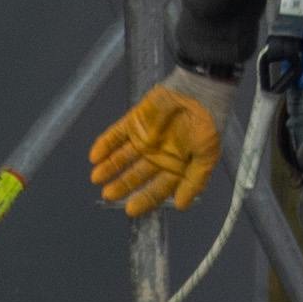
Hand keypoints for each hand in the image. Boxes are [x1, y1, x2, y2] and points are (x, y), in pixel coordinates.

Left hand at [87, 70, 239, 215]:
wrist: (199, 91)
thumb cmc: (207, 124)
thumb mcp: (207, 156)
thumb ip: (194, 181)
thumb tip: (182, 206)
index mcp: (176, 166)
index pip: (157, 188)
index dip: (145, 199)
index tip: (130, 210)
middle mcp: (158, 155)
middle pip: (136, 175)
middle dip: (122, 185)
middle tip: (108, 194)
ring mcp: (144, 138)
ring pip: (122, 157)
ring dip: (110, 167)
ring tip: (96, 178)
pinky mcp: (134, 122)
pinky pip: (116, 135)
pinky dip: (105, 144)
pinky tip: (95, 156)